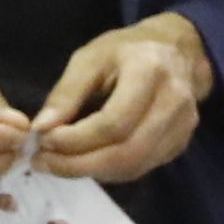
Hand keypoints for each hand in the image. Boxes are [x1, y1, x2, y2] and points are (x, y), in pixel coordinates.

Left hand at [32, 13, 213, 181]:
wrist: (176, 51)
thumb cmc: (126, 51)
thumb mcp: (90, 58)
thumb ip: (66, 93)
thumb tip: (41, 129)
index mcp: (150, 72)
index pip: (113, 123)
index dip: (75, 140)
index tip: (43, 141)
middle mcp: (173, 103)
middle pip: (126, 153)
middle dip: (79, 164)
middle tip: (43, 163)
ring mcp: (182, 127)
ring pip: (133, 166)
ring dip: (90, 172)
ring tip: (57, 164)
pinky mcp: (180, 144)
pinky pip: (140, 168)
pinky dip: (107, 171)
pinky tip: (84, 161)